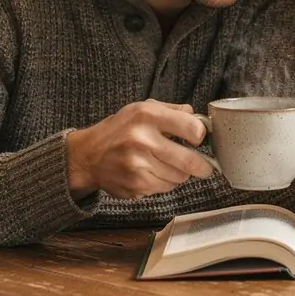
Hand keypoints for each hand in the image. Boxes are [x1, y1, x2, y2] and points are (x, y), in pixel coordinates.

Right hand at [66, 100, 215, 200]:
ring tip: (170, 165)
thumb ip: (172, 110)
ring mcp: (138, 166)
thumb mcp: (142, 108)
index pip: (192, 128)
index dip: (201, 135)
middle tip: (206, 167)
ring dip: (181, 174)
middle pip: (189, 161)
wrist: (88, 155)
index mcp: (147, 116)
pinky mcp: (135, 185)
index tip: (200, 138)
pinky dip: (166, 182)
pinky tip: (154, 172)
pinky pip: (165, 188)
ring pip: (179, 177)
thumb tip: (199, 118)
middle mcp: (142, 140)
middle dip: (203, 166)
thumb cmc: (120, 129)